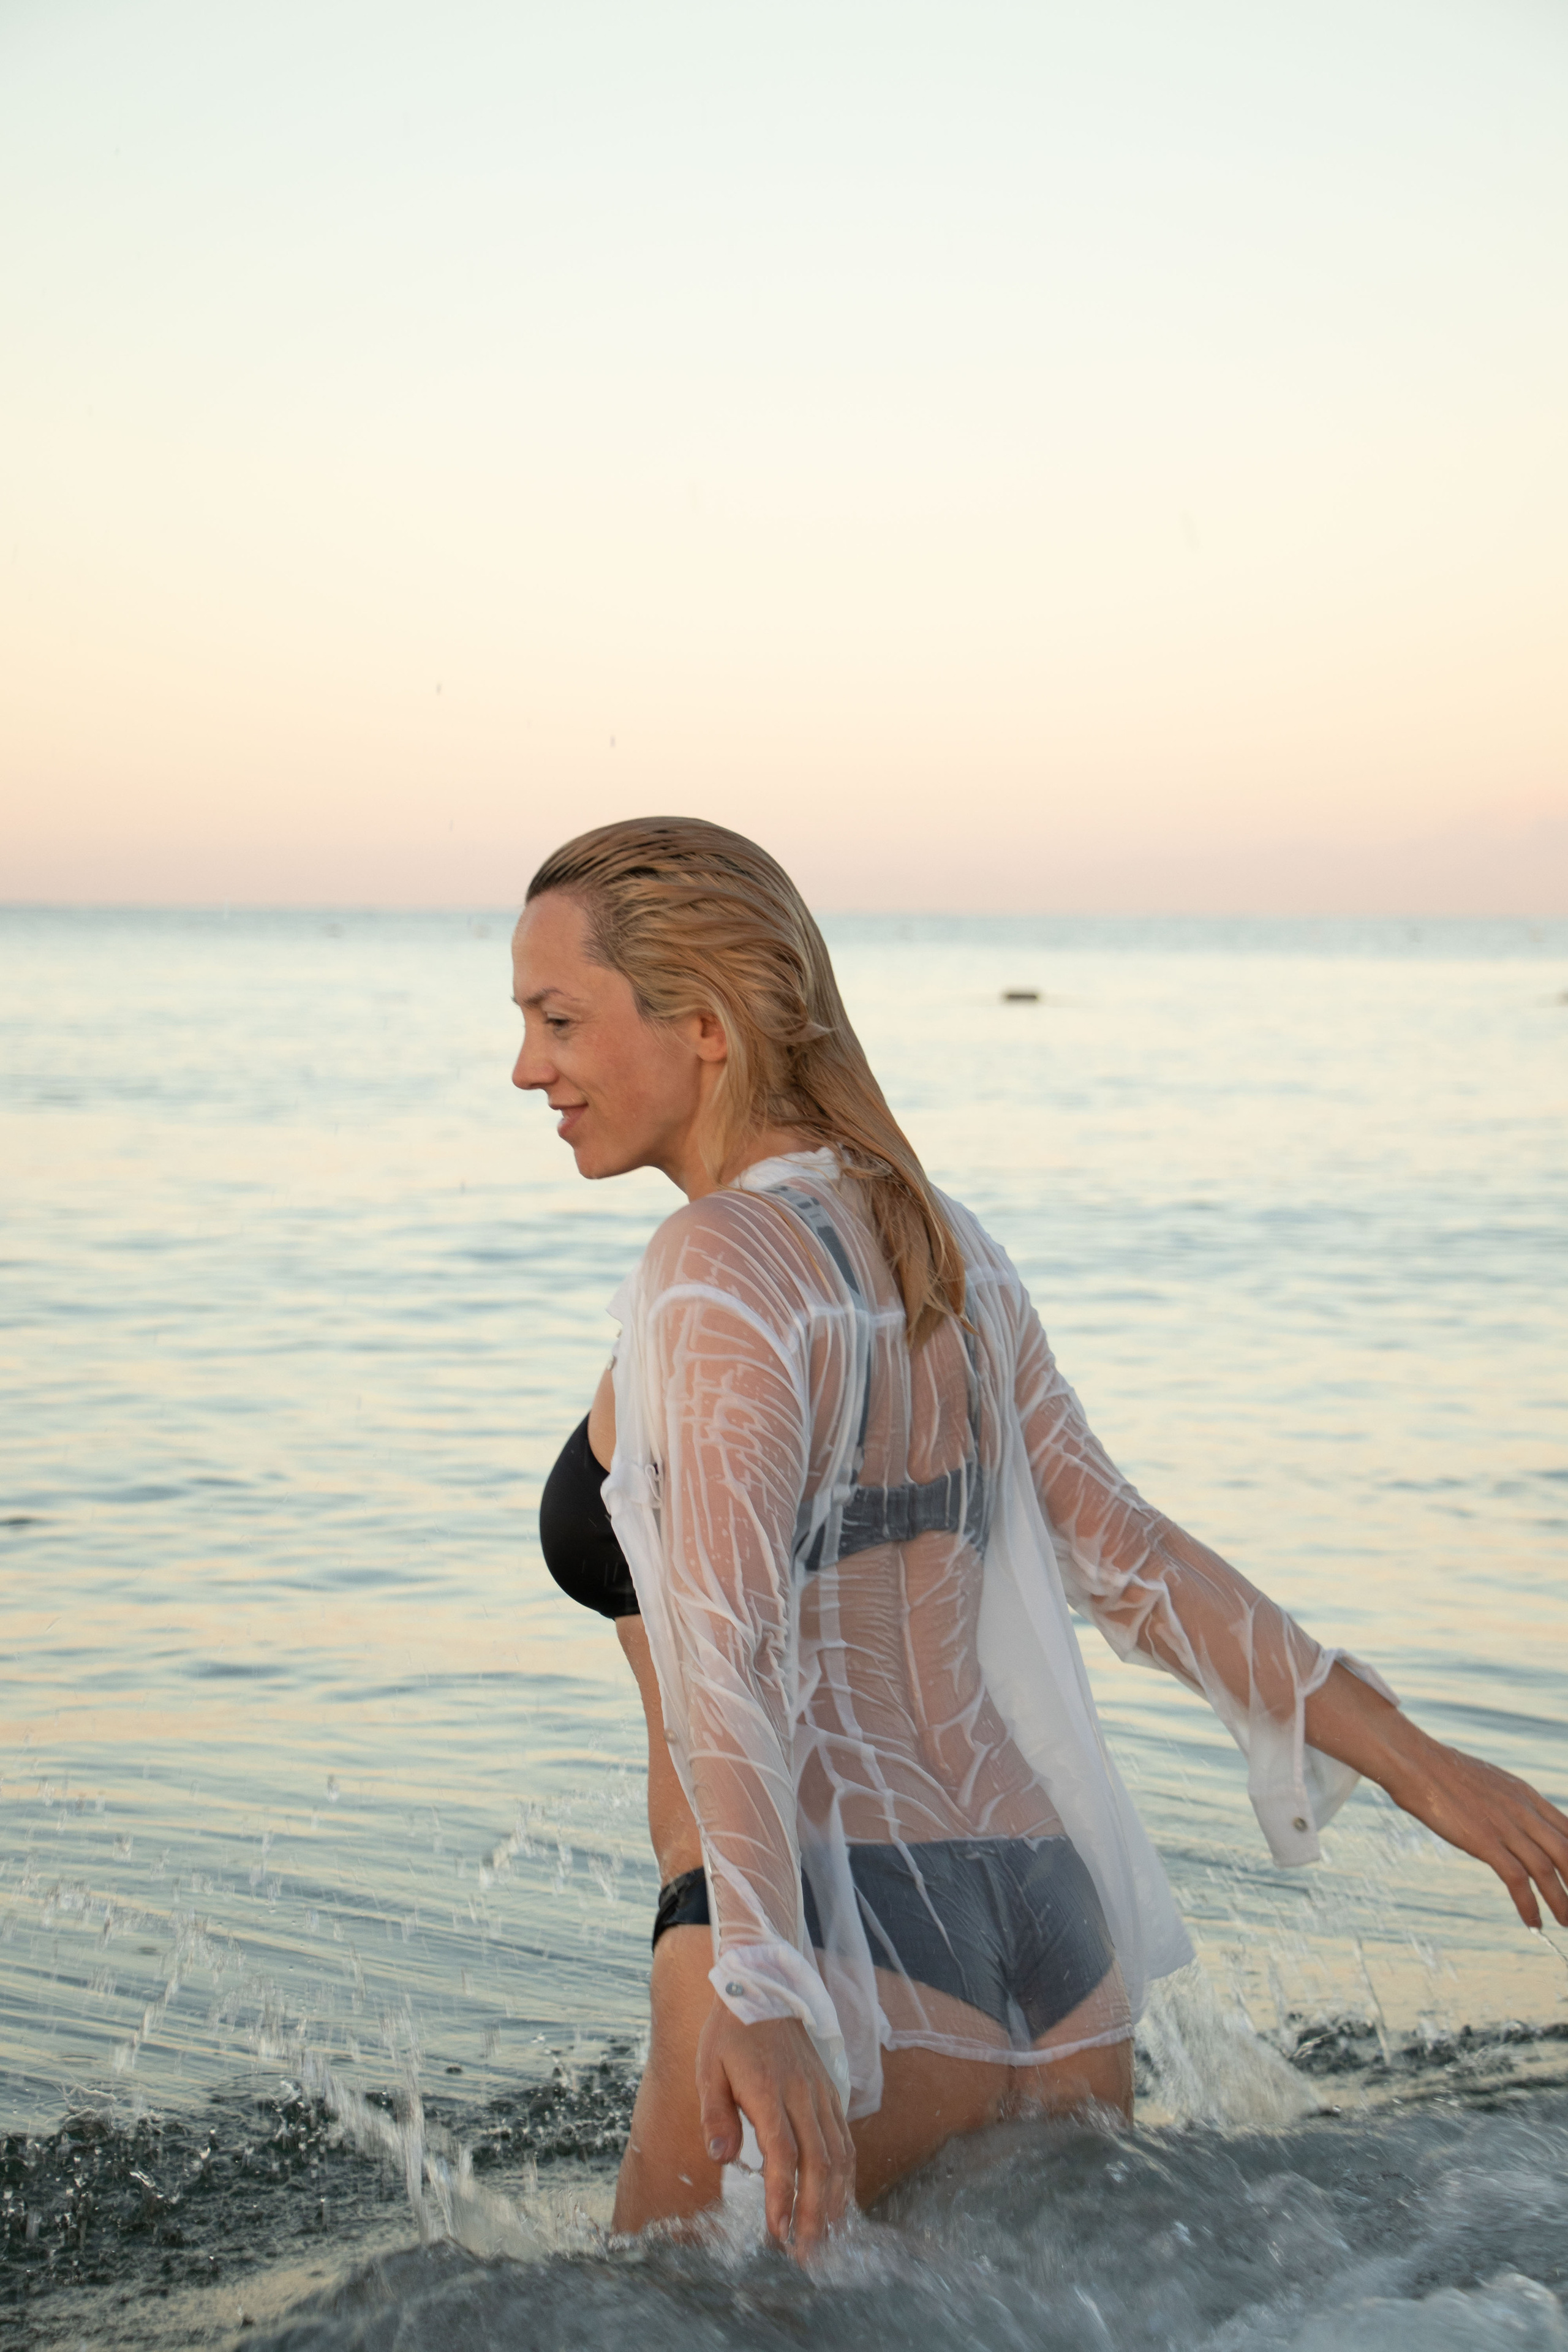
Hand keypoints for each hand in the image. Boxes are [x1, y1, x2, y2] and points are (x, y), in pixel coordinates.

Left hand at [695, 2001, 854, 2255]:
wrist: (764, 1985)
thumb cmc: (730, 2032)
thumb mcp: (709, 2066)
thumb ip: (715, 2113)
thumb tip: (721, 2157)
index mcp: (769, 2090)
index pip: (782, 2153)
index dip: (782, 2196)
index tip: (777, 2232)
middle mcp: (803, 2094)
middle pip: (819, 2162)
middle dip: (814, 2213)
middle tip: (804, 2254)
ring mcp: (822, 2093)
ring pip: (840, 2154)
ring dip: (835, 2200)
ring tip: (824, 2238)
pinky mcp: (831, 2091)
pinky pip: (846, 2139)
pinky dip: (846, 2175)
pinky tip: (839, 2201)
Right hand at [1382, 1729, 1567, 1931]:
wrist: (1415, 1762)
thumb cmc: (1444, 1771)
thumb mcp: (1489, 1783)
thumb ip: (1508, 1803)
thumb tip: (1514, 1821)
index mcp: (1526, 1795)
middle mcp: (1522, 1810)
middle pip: (1566, 1852)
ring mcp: (1504, 1825)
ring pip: (1547, 1869)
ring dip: (1561, 1900)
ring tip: (1566, 1922)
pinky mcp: (1483, 1840)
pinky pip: (1516, 1879)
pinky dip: (1529, 1904)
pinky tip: (1532, 1922)